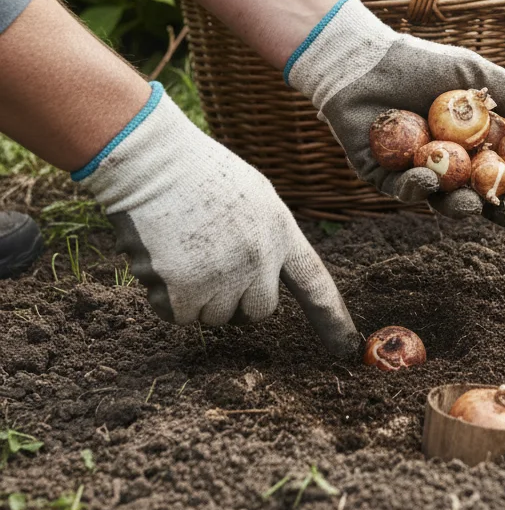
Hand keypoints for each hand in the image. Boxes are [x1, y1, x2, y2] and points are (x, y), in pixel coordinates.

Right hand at [73, 84, 358, 355]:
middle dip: (235, 299)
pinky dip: (165, 297)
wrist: (153, 163)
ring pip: (213, 317)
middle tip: (210, 262)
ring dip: (196, 296)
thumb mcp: (253, 197)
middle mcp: (259, 258)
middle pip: (257, 312)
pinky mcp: (185, 290)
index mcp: (279, 231)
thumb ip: (266, 237)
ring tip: (183, 248)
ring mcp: (224, 276)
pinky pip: (178, 316)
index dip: (331, 316)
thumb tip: (265, 278)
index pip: (314, 281)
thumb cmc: (198, 173)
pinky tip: (162, 258)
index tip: (346, 346)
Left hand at [286, 0, 504, 227]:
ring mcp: (418, 170)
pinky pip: (404, 190)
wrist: (363, 60)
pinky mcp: (382, 176)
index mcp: (474, 139)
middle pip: (484, 193)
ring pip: (445, 200)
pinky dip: (418, 188)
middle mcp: (450, 160)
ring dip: (461, 208)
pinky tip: (428, 181)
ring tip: (474, 207)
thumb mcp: (474, 75)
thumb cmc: (421, 63)